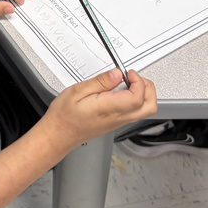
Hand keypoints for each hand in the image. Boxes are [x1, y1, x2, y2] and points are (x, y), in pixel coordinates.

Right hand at [42, 68, 156, 151]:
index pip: (137, 97)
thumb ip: (100, 82)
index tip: (128, 72)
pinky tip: (120, 91)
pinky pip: (135, 112)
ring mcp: (118, 122)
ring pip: (144, 110)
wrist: (58, 135)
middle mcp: (118, 118)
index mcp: (109, 109)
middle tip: (134, 77)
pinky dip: (135, 99)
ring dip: (143, 94)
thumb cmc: (64, 117)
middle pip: (149, 107)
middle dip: (148, 88)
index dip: (138, 81)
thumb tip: (116, 74)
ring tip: (127, 82)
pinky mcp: (116, 123)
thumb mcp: (77, 91)